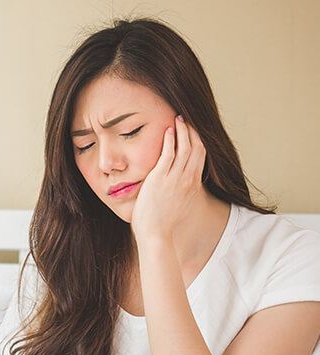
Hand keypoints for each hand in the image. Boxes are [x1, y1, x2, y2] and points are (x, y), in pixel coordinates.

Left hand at [130, 115, 205, 242]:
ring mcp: (174, 178)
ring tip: (177, 118)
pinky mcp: (160, 179)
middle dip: (192, 130)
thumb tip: (175, 186)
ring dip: (182, 130)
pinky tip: (167, 130)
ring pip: (184, 148)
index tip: (192, 130)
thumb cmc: (162, 223)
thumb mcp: (178, 204)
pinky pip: (168, 154)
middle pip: (196, 147)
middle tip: (185, 118)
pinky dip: (169, 140)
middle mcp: (187, 179)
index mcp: (192, 185)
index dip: (197, 140)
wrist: (156, 234)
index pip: (200, 155)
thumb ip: (179, 191)